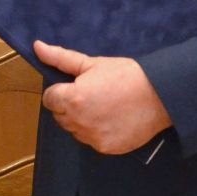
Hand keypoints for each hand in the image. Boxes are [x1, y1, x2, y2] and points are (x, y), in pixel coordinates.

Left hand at [34, 41, 172, 154]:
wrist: (159, 96)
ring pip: (74, 130)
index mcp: (71, 99)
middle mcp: (78, 122)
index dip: (60, 91)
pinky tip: (111, 119)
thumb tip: (37, 47)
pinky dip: (96, 132)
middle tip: (91, 94)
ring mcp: (92, 138)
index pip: (49, 99)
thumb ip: (61, 58)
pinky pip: (91, 141)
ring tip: (102, 106)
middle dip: (68, 105)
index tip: (75, 85)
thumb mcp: (92, 64)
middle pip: (60, 116)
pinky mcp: (105, 148)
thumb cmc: (124, 75)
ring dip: (80, 120)